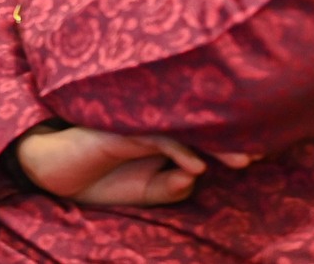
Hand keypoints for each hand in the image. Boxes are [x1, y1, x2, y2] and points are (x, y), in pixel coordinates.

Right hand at [15, 126, 245, 205]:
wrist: (53, 172)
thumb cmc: (98, 177)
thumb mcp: (141, 192)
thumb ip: (169, 186)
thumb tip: (196, 178)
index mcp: (162, 134)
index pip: (202, 132)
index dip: (230, 141)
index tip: (258, 155)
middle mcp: (153, 123)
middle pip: (200, 123)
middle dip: (232, 137)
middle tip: (259, 153)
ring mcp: (137, 122)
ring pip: (185, 124)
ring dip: (216, 144)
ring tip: (241, 161)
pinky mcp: (121, 126)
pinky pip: (157, 135)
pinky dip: (180, 151)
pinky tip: (195, 168)